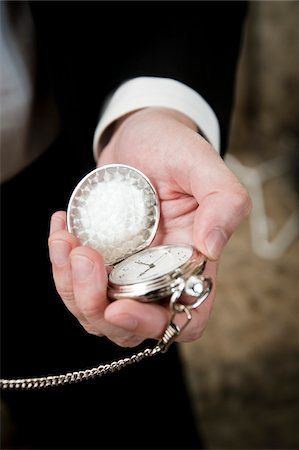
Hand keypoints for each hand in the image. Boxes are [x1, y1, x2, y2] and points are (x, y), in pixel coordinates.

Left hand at [48, 107, 250, 346]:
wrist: (140, 134)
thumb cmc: (174, 148)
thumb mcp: (203, 165)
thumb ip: (223, 202)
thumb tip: (211, 248)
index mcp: (192, 262)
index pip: (185, 318)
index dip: (152, 324)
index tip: (118, 306)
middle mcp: (160, 274)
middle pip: (128, 324)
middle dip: (95, 304)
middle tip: (83, 256)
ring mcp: (127, 270)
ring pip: (95, 310)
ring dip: (71, 285)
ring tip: (65, 240)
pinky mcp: (102, 259)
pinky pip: (75, 282)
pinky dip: (60, 265)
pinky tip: (60, 230)